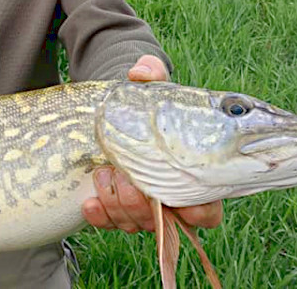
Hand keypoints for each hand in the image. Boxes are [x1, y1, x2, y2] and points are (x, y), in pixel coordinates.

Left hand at [81, 56, 223, 232]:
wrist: (118, 114)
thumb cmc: (148, 105)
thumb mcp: (153, 87)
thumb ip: (151, 74)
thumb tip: (140, 72)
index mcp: (193, 175)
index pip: (208, 210)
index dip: (200, 212)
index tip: (184, 202)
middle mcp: (170, 197)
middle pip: (167, 223)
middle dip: (144, 205)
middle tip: (126, 178)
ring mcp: (143, 207)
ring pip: (136, 224)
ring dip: (118, 205)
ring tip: (103, 174)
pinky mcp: (117, 209)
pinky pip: (110, 223)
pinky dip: (100, 216)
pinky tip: (88, 202)